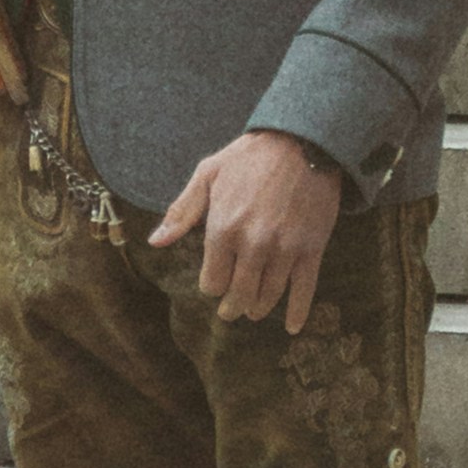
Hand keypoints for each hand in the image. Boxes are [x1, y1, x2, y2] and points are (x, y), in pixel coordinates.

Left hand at [150, 127, 343, 331]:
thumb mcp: (208, 174)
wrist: (301, 141)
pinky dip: (297, 312)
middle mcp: (253, 244)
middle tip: (231, 311)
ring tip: (255, 311)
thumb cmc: (250, 156)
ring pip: (268, 296)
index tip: (215, 282)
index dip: (212, 285)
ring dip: (259, 309)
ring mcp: (284, 249)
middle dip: (232, 307)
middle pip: (239, 296)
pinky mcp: (311, 248)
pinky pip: (304, 290)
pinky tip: (292, 327)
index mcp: (223, 228)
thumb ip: (182, 211)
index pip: (212, 281)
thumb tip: (156, 242)